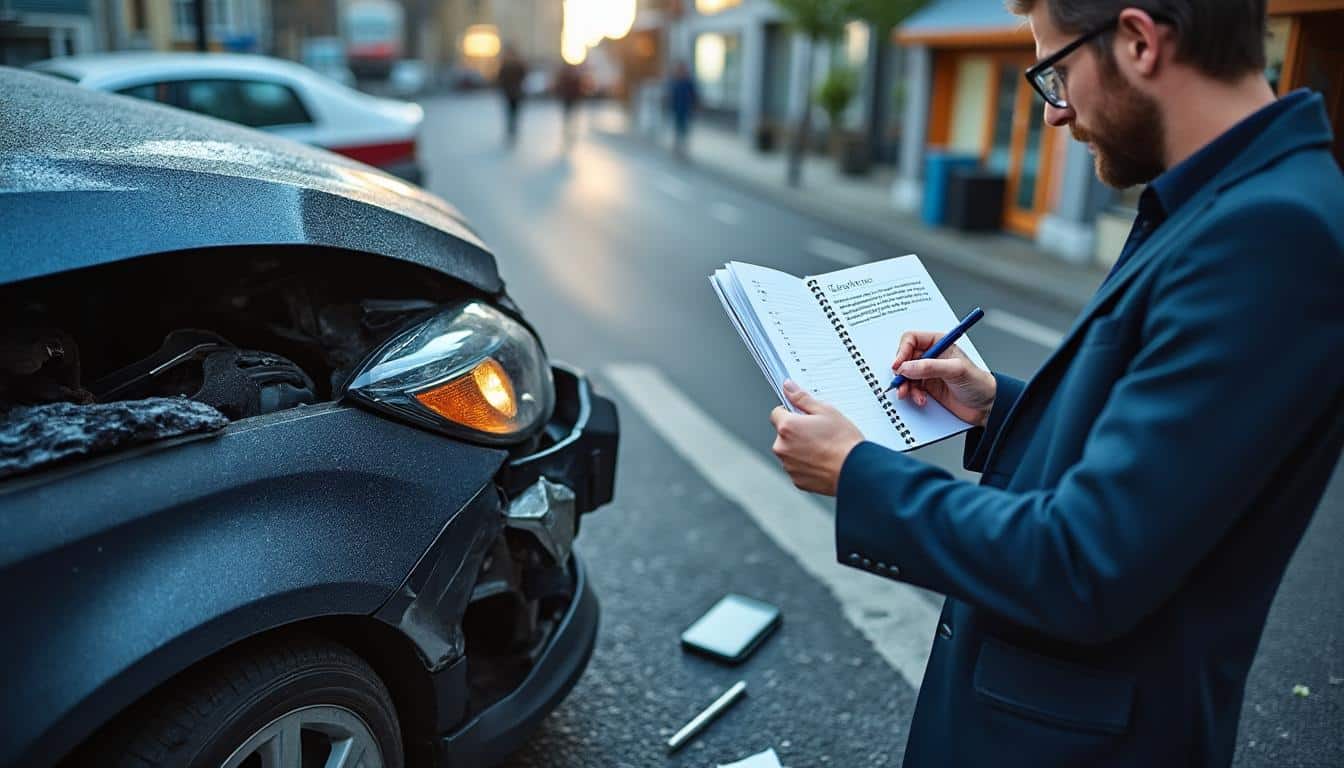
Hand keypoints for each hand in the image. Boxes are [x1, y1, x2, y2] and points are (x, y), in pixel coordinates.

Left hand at [769, 380, 863, 495]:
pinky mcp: (797, 480)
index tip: (802, 416)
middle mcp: (782, 447)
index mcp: (787, 427)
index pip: (776, 413)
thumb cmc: (843, 442)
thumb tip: (788, 387)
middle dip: (796, 432)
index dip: (790, 412)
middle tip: (818, 432)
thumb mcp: (826, 411)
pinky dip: (806, 465)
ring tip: (823, 448)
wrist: (855, 470)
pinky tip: (822, 461)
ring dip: (800, 449)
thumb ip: (802, 398)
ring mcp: (788, 465)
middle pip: (783, 434)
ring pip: (790, 452)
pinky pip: (797, 468)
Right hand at [891, 331, 996, 426]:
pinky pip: (910, 388)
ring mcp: (928, 372)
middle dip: (901, 371)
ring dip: (905, 386)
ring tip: (910, 394)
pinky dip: (911, 395)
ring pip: (905, 375)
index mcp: (939, 343)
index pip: (911, 339)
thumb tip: (906, 367)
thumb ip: (930, 367)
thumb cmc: (978, 383)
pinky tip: (921, 399)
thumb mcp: (955, 370)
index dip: (902, 351)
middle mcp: (931, 356)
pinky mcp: (927, 387)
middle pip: (904, 358)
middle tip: (901, 382)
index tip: (899, 365)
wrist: (986, 406)